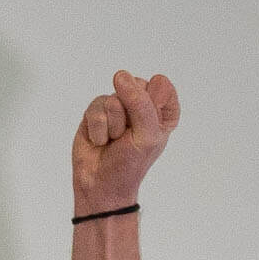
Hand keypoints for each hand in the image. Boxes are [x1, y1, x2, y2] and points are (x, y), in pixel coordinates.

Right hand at [72, 69, 178, 211]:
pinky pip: (95, 106)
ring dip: (112, 126)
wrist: (100, 184)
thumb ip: (140, 102)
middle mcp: (141, 105)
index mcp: (163, 111)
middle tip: (127, 137)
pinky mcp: (96, 112)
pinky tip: (100, 140)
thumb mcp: (146, 134)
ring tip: (113, 141)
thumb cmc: (129, 164)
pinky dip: (97, 128)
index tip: (147, 128)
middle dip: (129, 115)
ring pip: (113, 98)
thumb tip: (120, 74)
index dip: (151, 107)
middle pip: (135, 87)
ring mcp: (117, 107)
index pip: (161, 86)